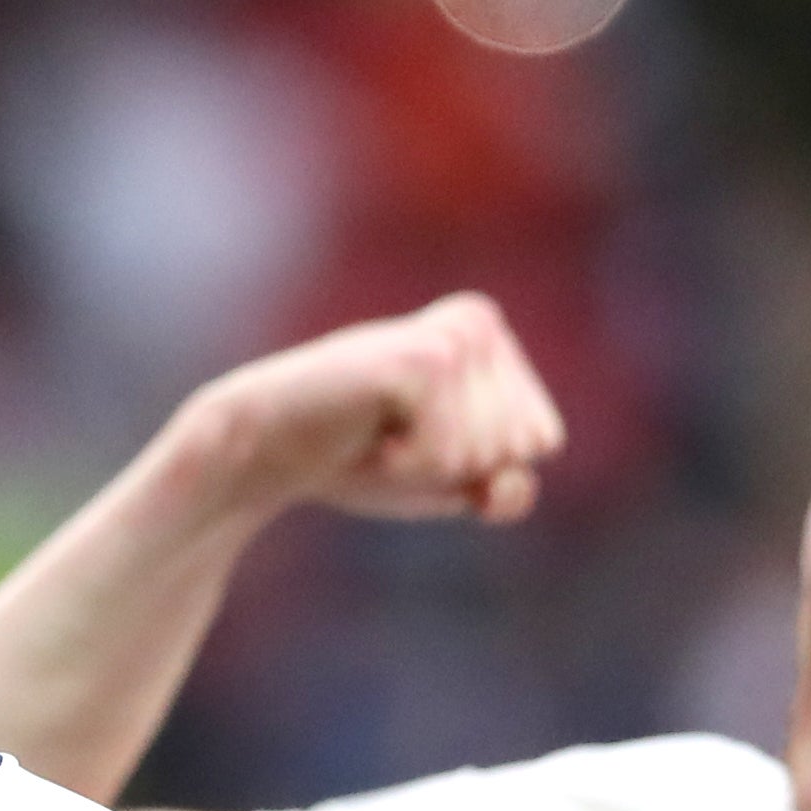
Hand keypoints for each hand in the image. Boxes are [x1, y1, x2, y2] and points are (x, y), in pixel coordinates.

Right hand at [185, 293, 565, 528]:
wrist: (267, 448)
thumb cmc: (357, 459)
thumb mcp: (449, 482)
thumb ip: (503, 488)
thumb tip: (510, 483)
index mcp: (493, 338)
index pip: (544, 441)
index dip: (481, 468)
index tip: (420, 439)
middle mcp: (478, 322)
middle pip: (522, 446)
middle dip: (457, 468)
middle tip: (393, 438)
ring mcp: (452, 336)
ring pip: (486, 453)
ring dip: (425, 468)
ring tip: (377, 433)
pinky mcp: (422, 360)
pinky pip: (449, 455)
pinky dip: (405, 467)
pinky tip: (367, 434)